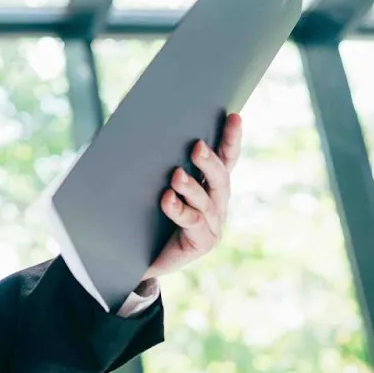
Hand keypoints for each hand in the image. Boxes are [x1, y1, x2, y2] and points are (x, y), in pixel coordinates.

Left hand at [142, 113, 241, 281]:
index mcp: (211, 184)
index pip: (226, 158)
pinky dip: (179, 210)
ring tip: (176, 176)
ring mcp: (212, 223)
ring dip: (191, 187)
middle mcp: (217, 202)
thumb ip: (159, 163)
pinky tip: (167, 200)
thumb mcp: (156, 185)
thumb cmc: (149, 214)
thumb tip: (144, 126)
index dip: (231, 138)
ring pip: (206, 201)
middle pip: (221, 178)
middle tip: (196, 147)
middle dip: (210, 161)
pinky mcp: (202, 241)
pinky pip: (192, 223)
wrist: (140, 256)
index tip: (233, 117)